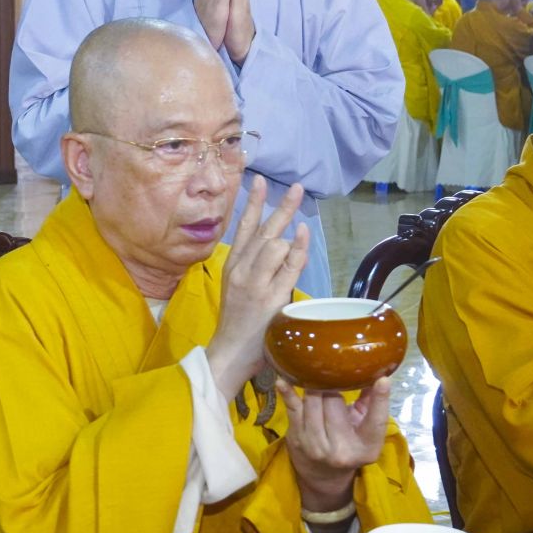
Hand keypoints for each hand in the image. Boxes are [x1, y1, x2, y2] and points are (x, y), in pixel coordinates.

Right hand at [206, 177, 307, 401]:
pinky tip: (303, 235)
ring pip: (274, 244)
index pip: (243, 227)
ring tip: (303, 224)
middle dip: (281, 207)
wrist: (229, 352)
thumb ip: (255, 266)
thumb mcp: (237, 288)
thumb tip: (279, 244)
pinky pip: (288, 267)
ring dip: (290, 233)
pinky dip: (298, 249)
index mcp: (232, 265)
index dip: (253, 203)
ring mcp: (255, 283)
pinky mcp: (270, 297)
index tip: (259, 181)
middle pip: (263, 230)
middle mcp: (241, 270)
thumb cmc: (237, 323)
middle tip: (297, 188)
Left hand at [278, 378, 391, 512]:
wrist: (324, 475)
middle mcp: (341, 450)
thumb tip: (377, 375)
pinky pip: (292, 409)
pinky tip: (283, 381)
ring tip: (315, 377)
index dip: (381, 400)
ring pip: (312, 402)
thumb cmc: (350, 445)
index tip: (383, 380)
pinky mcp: (297, 439)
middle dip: (331, 385)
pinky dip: (288, 394)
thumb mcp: (366, 431)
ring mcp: (316, 445)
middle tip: (331, 376)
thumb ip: (372, 405)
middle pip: (334, 403)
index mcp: (366, 448)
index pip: (377, 422)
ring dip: (314, 387)